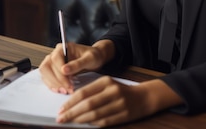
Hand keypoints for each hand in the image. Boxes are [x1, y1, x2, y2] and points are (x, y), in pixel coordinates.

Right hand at [39, 40, 113, 93]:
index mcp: (63, 47)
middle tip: (68, 89)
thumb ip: (77, 64)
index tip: (69, 83)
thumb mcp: (90, 59)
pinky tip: (61, 90)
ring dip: (53, 84)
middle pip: (46, 66)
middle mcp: (55, 53)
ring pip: (44, 73)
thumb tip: (64, 70)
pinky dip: (53, 85)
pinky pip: (47, 78)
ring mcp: (53, 62)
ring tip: (66, 91)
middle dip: (56, 80)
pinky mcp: (53, 70)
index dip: (60, 73)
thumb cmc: (93, 56)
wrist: (95, 59)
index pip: (55, 59)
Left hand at [57, 77, 180, 126]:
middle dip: (72, 112)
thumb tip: (72, 103)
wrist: (144, 97)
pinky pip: (104, 122)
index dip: (70, 102)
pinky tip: (84, 125)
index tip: (61, 109)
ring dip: (80, 120)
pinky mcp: (123, 115)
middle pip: (88, 104)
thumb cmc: (121, 91)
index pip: (84, 92)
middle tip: (61, 118)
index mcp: (107, 81)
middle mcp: (113, 91)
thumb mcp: (107, 85)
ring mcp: (119, 104)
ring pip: (95, 114)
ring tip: (70, 122)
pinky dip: (92, 124)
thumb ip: (92, 91)